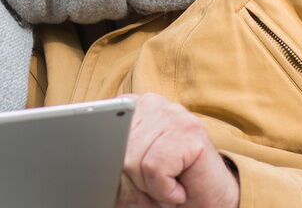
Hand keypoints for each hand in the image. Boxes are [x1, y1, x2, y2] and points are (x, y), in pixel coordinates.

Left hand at [114, 93, 239, 207]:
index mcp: (134, 106)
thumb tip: (89, 164)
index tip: (126, 172)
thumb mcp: (133, 169)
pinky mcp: (189, 133)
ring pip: (135, 160)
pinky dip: (164, 189)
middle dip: (134, 177)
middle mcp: (153, 103)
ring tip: (169, 184)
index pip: (104, 130)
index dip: (112, 160)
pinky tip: (178, 188)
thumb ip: (113, 160)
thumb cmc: (171, 182)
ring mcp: (174, 114)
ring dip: (150, 185)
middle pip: (119, 149)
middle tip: (157, 183)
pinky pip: (154, 168)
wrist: (211, 199)